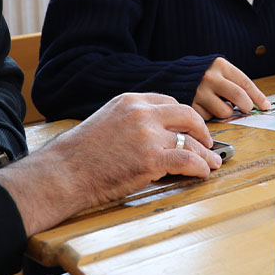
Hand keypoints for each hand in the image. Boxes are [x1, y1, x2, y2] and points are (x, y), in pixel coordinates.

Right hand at [0, 92, 222, 237]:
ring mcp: (148, 135)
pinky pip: (187, 160)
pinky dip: (199, 167)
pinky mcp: (152, 159)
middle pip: (187, 115)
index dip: (183, 117)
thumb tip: (151, 134)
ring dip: (206, 153)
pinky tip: (202, 173)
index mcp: (130, 101)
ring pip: (190, 140)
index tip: (190, 128)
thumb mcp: (105, 121)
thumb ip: (130, 122)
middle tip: (208, 142)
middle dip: (202, 130)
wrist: (61, 173)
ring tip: (213, 162)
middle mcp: (142, 113)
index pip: (168, 102)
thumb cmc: (78, 154)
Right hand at [193, 57, 270, 119]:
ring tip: (220, 104)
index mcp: (220, 66)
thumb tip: (256, 102)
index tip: (266, 106)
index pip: (245, 83)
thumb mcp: (220, 70)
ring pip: (225, 111)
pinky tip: (207, 107)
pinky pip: (209, 117)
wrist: (175, 75)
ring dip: (227, 112)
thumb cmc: (204, 74)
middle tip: (247, 109)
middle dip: (247, 106)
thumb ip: (235, 82)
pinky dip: (211, 115)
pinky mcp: (191, 105)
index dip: (258, 96)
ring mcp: (199, 92)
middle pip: (238, 96)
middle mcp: (210, 78)